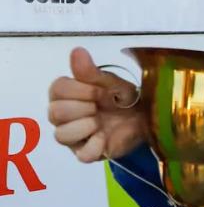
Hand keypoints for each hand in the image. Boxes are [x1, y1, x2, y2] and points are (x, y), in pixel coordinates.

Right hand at [47, 47, 146, 162]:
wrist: (144, 117)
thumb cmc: (121, 97)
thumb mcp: (109, 82)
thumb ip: (90, 71)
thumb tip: (77, 51)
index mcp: (65, 94)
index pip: (56, 90)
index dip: (80, 90)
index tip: (100, 91)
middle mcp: (63, 116)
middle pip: (55, 113)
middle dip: (82, 107)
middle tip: (100, 106)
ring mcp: (73, 136)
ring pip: (61, 135)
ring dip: (84, 126)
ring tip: (100, 122)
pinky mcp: (86, 153)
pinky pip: (82, 155)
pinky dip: (95, 146)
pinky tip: (105, 137)